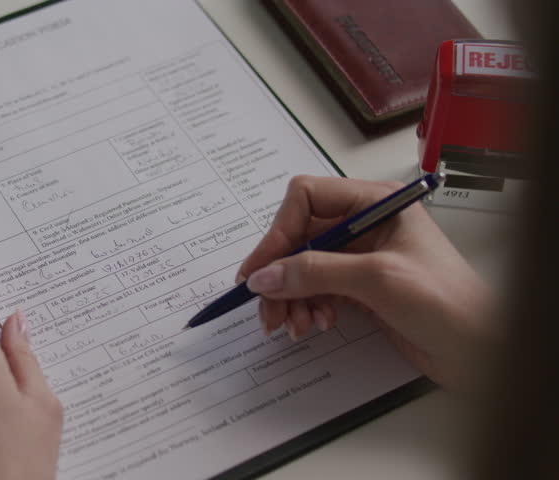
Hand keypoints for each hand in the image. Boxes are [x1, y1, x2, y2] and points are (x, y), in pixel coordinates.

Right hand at [237, 176, 494, 388]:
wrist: (481, 352)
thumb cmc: (448, 303)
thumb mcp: (377, 279)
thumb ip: (316, 272)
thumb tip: (265, 276)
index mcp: (375, 202)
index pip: (307, 199)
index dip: (278, 232)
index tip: (259, 270)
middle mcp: (364, 224)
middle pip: (299, 237)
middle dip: (280, 274)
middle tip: (265, 309)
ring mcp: (361, 257)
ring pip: (303, 267)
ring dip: (290, 297)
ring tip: (293, 325)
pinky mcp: (360, 288)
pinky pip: (316, 290)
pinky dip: (307, 307)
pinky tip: (315, 325)